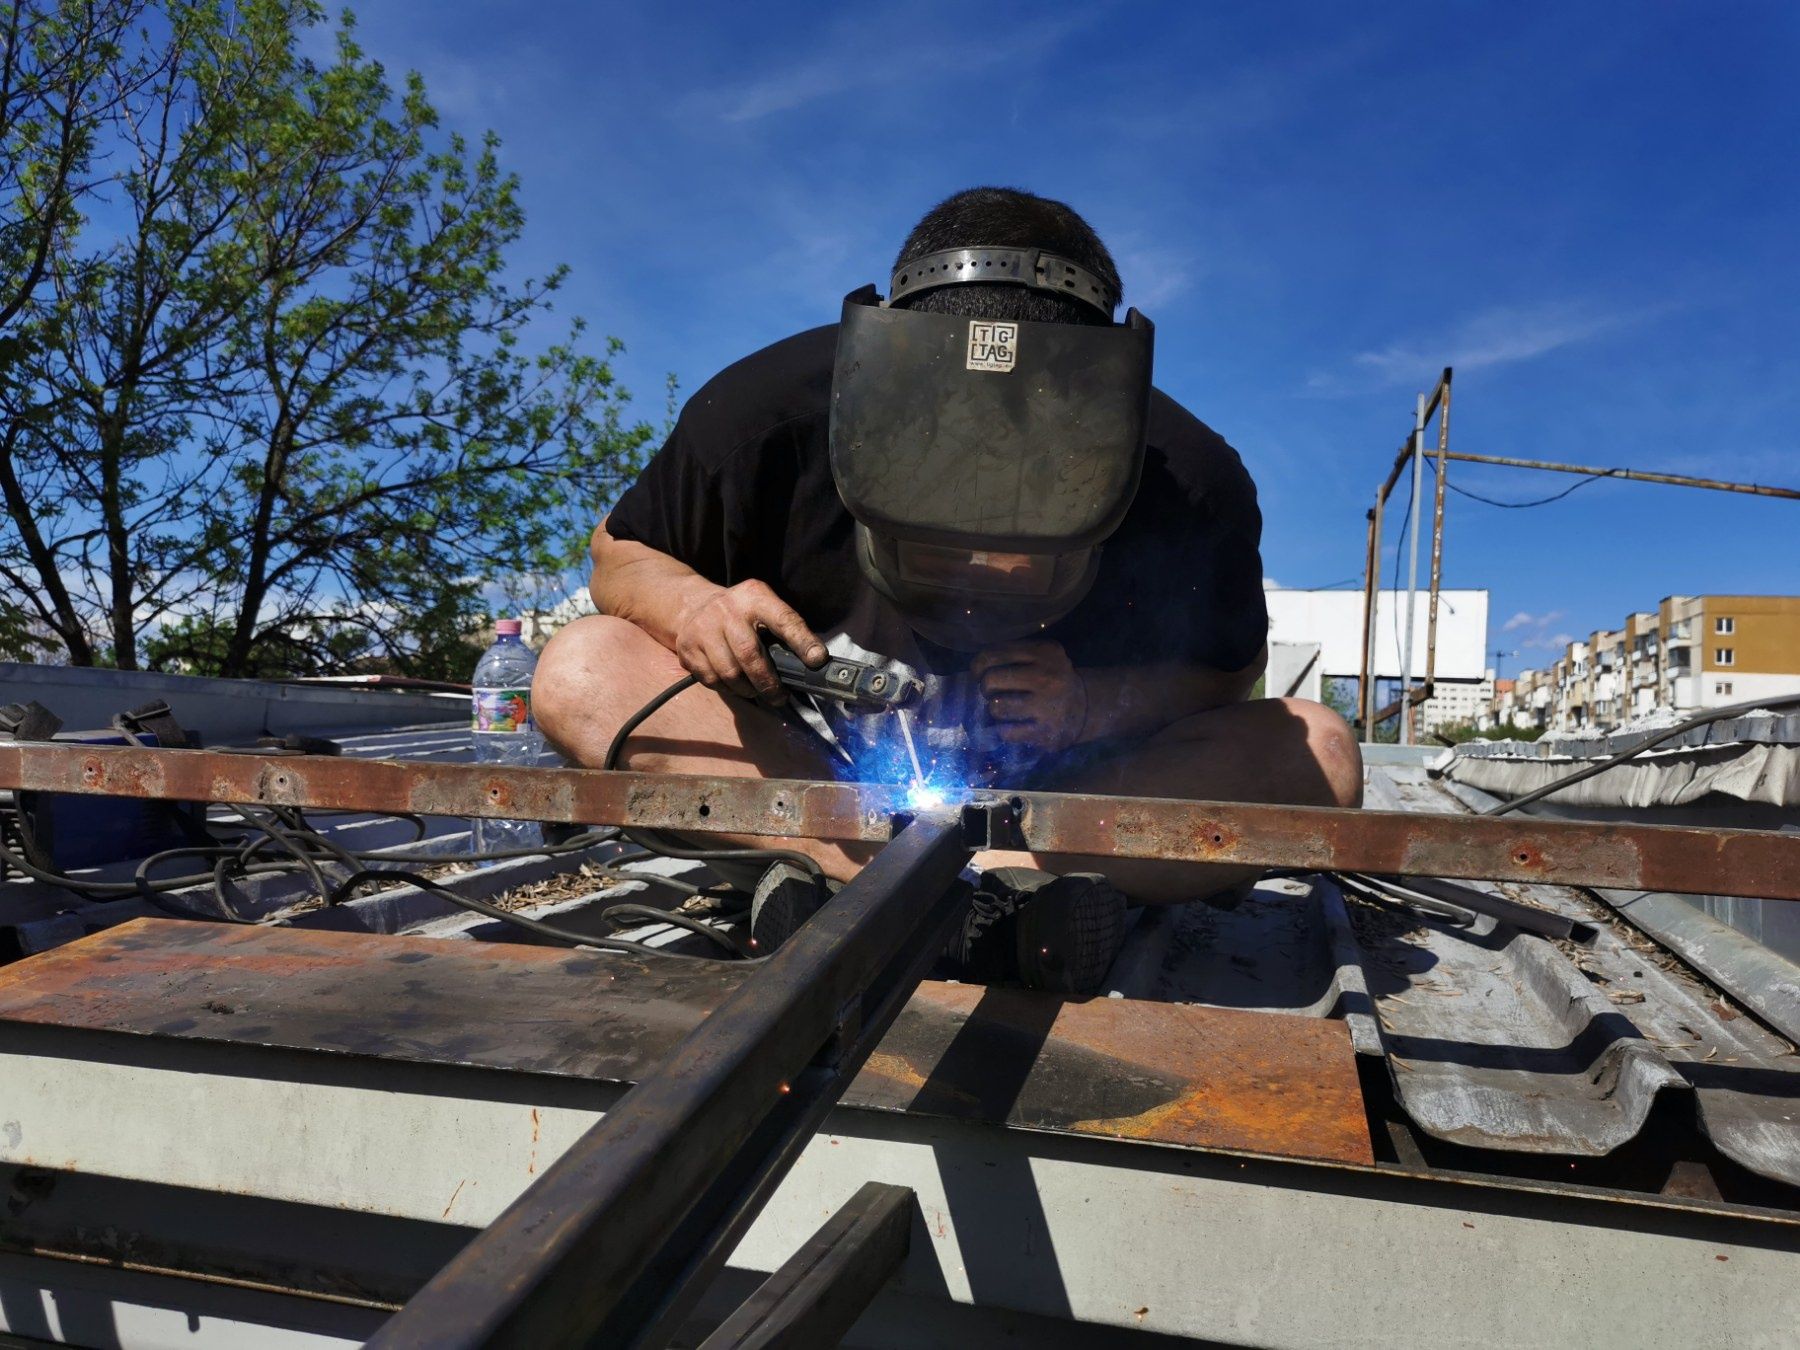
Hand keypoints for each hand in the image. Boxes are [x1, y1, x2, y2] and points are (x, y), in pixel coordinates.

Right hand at [672, 580, 825, 705]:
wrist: (693, 605)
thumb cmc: (740, 613)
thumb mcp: (764, 607)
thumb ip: (785, 629)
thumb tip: (812, 661)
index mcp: (754, 597)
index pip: (782, 619)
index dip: (802, 640)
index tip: (817, 660)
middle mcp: (726, 610)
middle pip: (750, 655)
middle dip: (768, 682)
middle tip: (780, 697)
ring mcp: (702, 629)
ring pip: (729, 673)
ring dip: (747, 689)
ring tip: (756, 691)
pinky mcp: (687, 648)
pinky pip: (711, 680)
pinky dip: (727, 689)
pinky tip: (734, 685)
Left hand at [970, 640, 1087, 752]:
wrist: (1085, 707)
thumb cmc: (1051, 679)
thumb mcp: (1040, 656)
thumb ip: (1011, 655)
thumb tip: (975, 670)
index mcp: (1045, 653)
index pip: (992, 655)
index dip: (978, 665)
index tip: (979, 673)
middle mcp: (1048, 677)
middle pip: (991, 680)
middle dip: (986, 688)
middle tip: (993, 692)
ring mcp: (1048, 706)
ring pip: (996, 707)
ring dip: (994, 709)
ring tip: (1004, 708)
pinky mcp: (1046, 732)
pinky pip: (1006, 732)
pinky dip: (1002, 729)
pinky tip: (1011, 725)